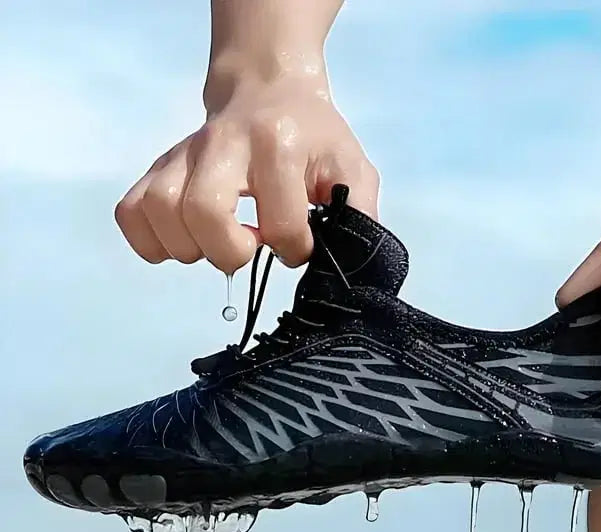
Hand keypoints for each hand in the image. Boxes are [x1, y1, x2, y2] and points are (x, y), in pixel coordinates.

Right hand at [115, 73, 378, 271]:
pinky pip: (131, 214)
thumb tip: (347, 263)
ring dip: (190, 248)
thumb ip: (359, 215)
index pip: (280, 223)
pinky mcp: (158, 168)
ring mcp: (182, 155)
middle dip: (229, 251)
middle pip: (201, 212)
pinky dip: (152, 242)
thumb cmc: (314, 137)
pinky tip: (186, 239)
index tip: (299, 244)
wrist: (269, 90)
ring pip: (158, 213)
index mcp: (277, 144)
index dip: (294, 249)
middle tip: (248, 247)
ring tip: (219, 241)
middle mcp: (222, 144)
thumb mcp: (352, 168)